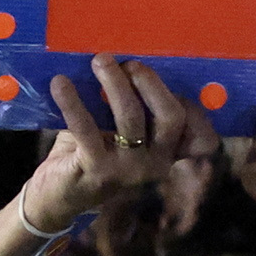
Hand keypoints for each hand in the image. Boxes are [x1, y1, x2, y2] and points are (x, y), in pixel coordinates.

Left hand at [8, 54, 213, 244]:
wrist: (59, 197)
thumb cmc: (93, 153)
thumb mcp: (121, 134)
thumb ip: (135, 108)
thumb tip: (128, 58)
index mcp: (168, 152)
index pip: (196, 128)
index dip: (190, 100)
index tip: (169, 73)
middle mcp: (156, 164)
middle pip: (170, 117)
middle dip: (151, 83)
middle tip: (129, 63)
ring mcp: (129, 170)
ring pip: (131, 118)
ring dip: (115, 84)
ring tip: (99, 60)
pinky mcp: (97, 171)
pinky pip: (87, 129)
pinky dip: (73, 102)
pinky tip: (60, 83)